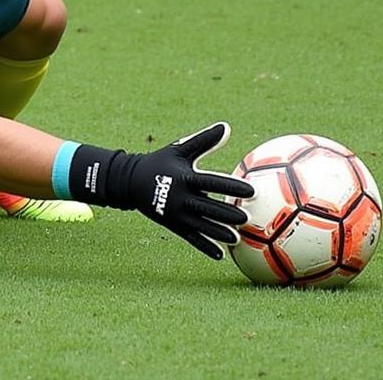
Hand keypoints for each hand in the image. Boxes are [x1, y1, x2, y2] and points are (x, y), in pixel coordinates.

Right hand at [126, 123, 254, 259]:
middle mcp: (180, 197)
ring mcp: (176, 213)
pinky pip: (191, 238)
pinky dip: (205, 247)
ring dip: (219, 233)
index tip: (251, 190)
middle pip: (208, 207)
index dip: (231, 186)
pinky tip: (220, 255)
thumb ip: (204, 141)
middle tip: (246, 218)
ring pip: (201, 226)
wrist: (131, 182)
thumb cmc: (161, 162)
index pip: (211, 182)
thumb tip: (226, 127)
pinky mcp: (172, 225)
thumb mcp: (179, 149)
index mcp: (184, 177)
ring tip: (236, 238)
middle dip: (227, 213)